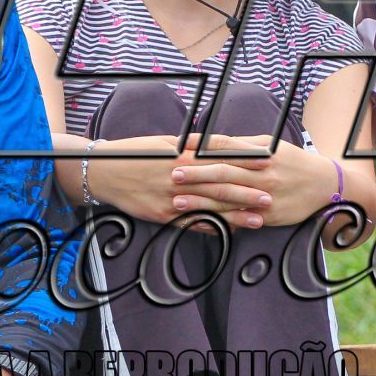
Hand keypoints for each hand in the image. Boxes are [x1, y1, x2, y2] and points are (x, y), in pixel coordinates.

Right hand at [85, 135, 267, 225]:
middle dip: (247, 192)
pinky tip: (230, 233)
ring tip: (258, 220)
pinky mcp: (163, 215)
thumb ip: (193, 145)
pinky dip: (212, 229)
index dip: (245, 158)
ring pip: (210, 208)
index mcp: (183, 155)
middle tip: (270, 196)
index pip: (220, 155)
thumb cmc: (137, 154)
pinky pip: (192, 224)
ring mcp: (172, 198)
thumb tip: (221, 144)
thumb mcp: (166, 142)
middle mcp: (180, 177)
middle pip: (220, 185)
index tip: (267, 160)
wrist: (104, 172)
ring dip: (236, 215)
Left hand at [169, 134, 333, 227]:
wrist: (325, 186)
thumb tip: (212, 141)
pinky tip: (200, 222)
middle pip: (224, 171)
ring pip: (228, 198)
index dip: (201, 145)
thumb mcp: (272, 146)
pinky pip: (240, 219)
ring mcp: (265, 196)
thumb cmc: (293, 162)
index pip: (225, 145)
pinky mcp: (268, 216)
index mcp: (261, 152)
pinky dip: (219, 221)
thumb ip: (243, 145)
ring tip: (178, 201)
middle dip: (196, 173)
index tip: (179, 145)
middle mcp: (263, 173)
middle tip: (173, 173)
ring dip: (201, 200)